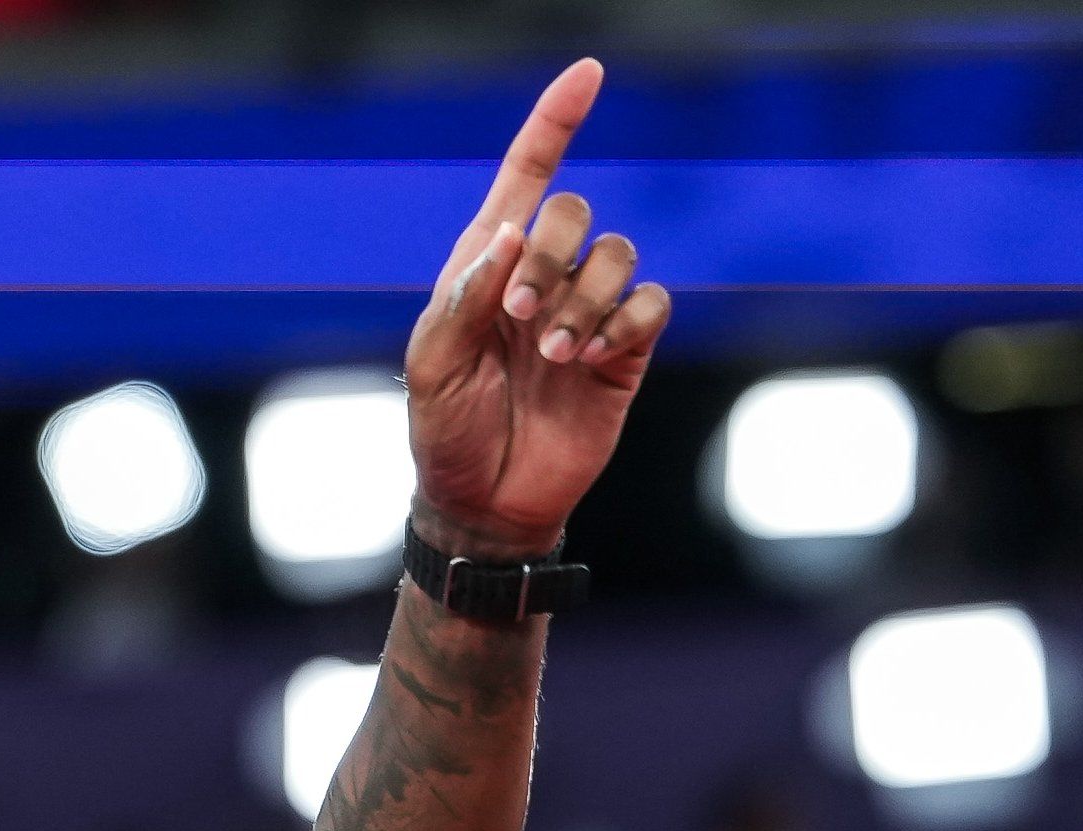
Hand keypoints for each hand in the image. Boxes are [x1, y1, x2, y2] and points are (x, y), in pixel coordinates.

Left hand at [404, 59, 670, 560]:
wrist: (484, 504)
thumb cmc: (446, 434)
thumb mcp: (431, 367)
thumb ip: (463, 297)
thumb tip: (509, 234)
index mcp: (489, 268)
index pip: (527, 177)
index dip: (555, 123)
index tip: (587, 74)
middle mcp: (543, 278)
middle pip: (574, 211)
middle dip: (550, 258)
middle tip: (519, 320)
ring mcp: (586, 312)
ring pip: (617, 255)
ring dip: (584, 302)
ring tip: (553, 357)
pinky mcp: (623, 352)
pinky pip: (650, 304)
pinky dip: (623, 323)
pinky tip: (589, 361)